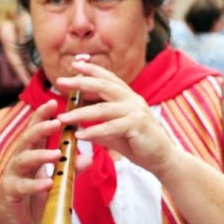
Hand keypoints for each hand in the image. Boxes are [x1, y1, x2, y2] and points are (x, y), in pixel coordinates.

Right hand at [0, 103, 64, 223]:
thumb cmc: (35, 200)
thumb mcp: (57, 184)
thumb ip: (70, 171)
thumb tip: (89, 158)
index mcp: (31, 154)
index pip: (36, 130)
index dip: (43, 115)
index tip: (54, 101)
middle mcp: (19, 160)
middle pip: (28, 139)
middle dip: (41, 128)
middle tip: (57, 121)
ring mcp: (12, 175)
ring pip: (23, 159)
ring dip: (40, 155)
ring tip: (57, 153)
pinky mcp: (10, 193)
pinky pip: (22, 186)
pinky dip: (35, 185)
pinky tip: (48, 184)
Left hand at [54, 58, 177, 177]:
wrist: (163, 159)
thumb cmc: (139, 145)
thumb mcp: (115, 134)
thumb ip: (99, 128)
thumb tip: (78, 128)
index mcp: (128, 97)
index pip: (108, 78)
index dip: (91, 69)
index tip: (74, 63)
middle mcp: (132, 100)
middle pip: (103, 86)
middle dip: (80, 82)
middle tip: (59, 81)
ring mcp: (136, 111)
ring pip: (103, 109)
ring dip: (80, 113)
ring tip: (62, 118)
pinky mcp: (138, 125)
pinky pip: (111, 127)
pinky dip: (94, 131)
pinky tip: (80, 135)